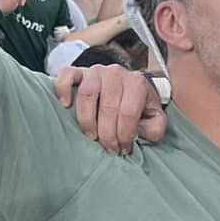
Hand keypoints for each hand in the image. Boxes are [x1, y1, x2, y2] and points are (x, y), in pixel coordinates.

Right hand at [52, 63, 167, 153]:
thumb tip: (142, 135)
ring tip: (91, 136)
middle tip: (109, 149)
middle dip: (108, 134)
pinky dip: (63, 89)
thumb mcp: (155, 117)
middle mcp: (116, 73)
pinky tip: (65, 105)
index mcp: (137, 83)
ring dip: (87, 120)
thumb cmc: (139, 105)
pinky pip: (67, 75)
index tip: (123, 149)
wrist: (128, 84)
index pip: (128, 113)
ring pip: (87, 94)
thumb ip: (155, 127)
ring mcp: (96, 70)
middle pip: (108, 107)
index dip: (124, 135)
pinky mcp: (79, 71)